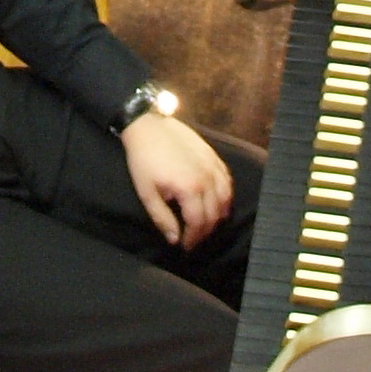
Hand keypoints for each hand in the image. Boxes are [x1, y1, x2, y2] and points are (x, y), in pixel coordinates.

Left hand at [122, 111, 232, 249]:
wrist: (146, 125)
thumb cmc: (143, 160)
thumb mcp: (146, 192)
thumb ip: (162, 218)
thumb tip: (175, 240)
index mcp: (190, 189)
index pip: (199, 223)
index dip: (193, 239)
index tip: (185, 247)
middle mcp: (207, 179)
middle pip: (214, 214)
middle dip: (205, 231)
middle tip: (194, 238)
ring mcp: (213, 165)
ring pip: (226, 198)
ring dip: (218, 215)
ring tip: (206, 223)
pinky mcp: (213, 155)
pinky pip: (227, 180)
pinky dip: (225, 195)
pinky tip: (217, 200)